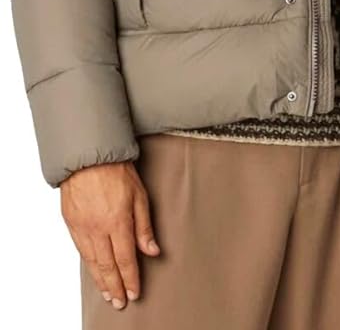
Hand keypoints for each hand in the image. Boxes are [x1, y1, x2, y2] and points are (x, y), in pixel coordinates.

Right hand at [60, 160, 160, 308]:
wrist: (88, 154)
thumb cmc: (117, 169)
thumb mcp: (139, 195)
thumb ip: (144, 226)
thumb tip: (152, 251)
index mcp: (118, 221)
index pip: (125, 259)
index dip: (131, 279)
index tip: (134, 293)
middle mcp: (98, 228)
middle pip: (107, 266)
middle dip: (115, 286)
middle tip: (120, 302)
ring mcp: (82, 226)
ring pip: (92, 261)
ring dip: (100, 280)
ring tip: (107, 293)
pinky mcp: (70, 221)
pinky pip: (80, 249)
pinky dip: (88, 264)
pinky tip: (93, 271)